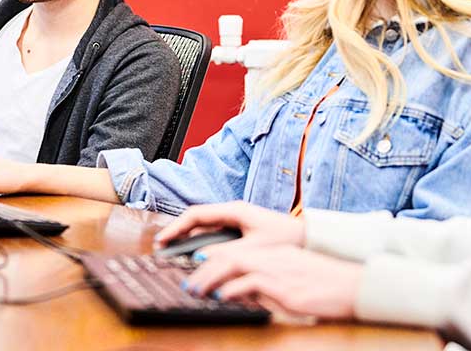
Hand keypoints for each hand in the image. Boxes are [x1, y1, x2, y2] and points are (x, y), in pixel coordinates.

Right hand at [153, 201, 304, 258]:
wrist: (307, 238)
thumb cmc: (285, 238)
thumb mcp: (253, 249)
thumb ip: (226, 254)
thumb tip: (200, 259)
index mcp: (233, 210)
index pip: (196, 214)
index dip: (176, 227)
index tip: (162, 239)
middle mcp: (232, 213)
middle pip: (197, 221)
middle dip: (178, 234)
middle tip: (163, 248)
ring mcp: (235, 222)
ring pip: (205, 231)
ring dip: (190, 242)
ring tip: (175, 255)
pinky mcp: (239, 232)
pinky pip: (214, 237)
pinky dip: (203, 247)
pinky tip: (196, 259)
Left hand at [183, 245, 362, 320]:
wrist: (354, 286)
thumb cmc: (326, 287)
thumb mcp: (291, 282)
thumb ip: (266, 283)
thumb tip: (241, 292)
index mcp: (274, 254)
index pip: (237, 251)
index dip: (213, 258)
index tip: (196, 268)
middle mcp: (273, 257)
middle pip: (229, 256)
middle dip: (204, 270)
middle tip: (188, 284)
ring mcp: (278, 269)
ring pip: (233, 265)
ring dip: (210, 278)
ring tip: (195, 290)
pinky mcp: (284, 285)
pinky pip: (250, 283)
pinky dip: (231, 289)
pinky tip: (220, 297)